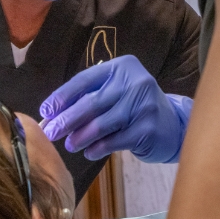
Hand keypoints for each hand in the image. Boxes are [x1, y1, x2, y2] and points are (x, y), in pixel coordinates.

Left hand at [39, 55, 191, 162]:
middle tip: (50, 132)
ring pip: (101, 123)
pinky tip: (89, 152)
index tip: (45, 111)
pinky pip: (114, 140)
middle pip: (91, 102)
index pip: (84, 80)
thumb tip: (52, 115)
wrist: (173, 125)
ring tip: (69, 144)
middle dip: (66, 119)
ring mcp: (143, 105)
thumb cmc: (135, 107)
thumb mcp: (116, 92)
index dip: (62, 96)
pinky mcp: (148, 129)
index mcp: (121, 67)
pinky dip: (97, 148)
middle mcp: (134, 82)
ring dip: (80, 136)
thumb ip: (89, 97)